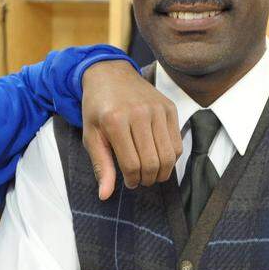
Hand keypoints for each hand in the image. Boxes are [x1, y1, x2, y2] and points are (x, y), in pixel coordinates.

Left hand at [80, 60, 181, 199]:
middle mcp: (139, 114)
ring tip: (150, 173)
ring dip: (162, 172)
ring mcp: (157, 109)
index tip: (128, 182)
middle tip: (140, 180)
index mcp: (115, 121)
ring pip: (169, 156)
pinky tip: (158, 157)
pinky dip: (171, 158)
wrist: (109, 74)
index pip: (132, 164)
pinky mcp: (169, 108)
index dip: (132, 180)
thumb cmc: (97, 108)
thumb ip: (101, 165)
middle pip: (153, 162)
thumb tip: (105, 195)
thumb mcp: (91, 136)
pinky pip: (177, 143)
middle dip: (147, 179)